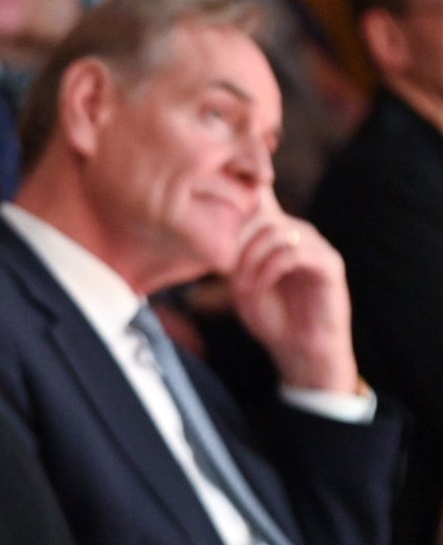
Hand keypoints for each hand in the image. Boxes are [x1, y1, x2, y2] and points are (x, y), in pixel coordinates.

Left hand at [228, 187, 358, 393]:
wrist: (298, 350)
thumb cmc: (269, 317)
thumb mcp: (241, 282)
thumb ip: (234, 254)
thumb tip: (219, 225)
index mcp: (277, 234)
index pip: (260, 199)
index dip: (240, 194)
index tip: (215, 206)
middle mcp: (298, 233)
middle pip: (262, 215)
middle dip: (237, 244)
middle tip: (227, 275)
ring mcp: (316, 246)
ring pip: (277, 232)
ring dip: (251, 260)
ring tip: (243, 287)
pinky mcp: (329, 264)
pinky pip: (294, 252)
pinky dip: (269, 269)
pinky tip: (258, 287)